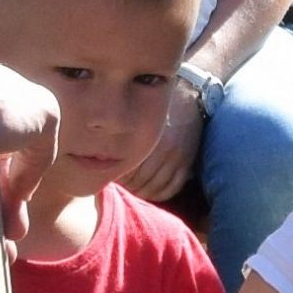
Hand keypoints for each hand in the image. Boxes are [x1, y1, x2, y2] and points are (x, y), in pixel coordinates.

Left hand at [122, 84, 204, 206]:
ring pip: (155, 187)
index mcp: (148, 139)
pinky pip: (172, 188)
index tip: (112, 176)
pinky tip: (151, 192)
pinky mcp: (187, 163)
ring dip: (142, 193)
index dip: (118, 178)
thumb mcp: (139, 118)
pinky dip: (160, 194)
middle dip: (129, 187)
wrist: (188, 98)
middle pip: (140, 182)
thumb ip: (125, 137)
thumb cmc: (157, 108)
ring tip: (134, 190)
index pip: (128, 170)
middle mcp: (163, 150)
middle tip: (121, 186)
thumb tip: (103, 156)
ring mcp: (177, 158)